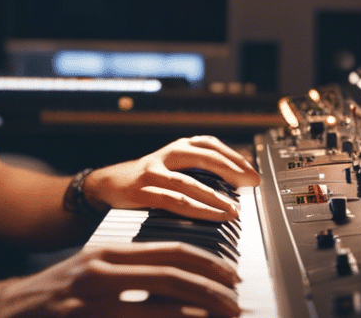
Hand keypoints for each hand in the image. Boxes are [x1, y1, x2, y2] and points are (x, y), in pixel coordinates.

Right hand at [0, 241, 240, 317]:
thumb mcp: (91, 273)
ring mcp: (93, 300)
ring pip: (160, 305)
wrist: (6, 310)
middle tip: (236, 304)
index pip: (168, 250)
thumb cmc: (55, 294)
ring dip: (197, 312)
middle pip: (172, 275)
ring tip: (221, 317)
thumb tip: (174, 281)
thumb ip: (130, 273)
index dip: (206, 262)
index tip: (231, 276)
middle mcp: (102, 272)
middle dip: (212, 290)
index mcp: (107, 253)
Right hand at [85, 135, 259, 221]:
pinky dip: (197, 209)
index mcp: (177, 146)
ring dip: (215, 197)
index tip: (252, 170)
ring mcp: (153, 172)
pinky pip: (174, 201)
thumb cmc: (146, 177)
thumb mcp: (173, 166)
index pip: (210, 144)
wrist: (107, 184)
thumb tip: (238, 178)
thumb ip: (199, 168)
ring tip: (234, 209)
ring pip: (189, 182)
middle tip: (252, 183)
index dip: (233, 156)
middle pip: (204, 156)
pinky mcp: (143, 191)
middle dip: (231, 169)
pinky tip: (212, 216)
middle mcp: (166, 155)